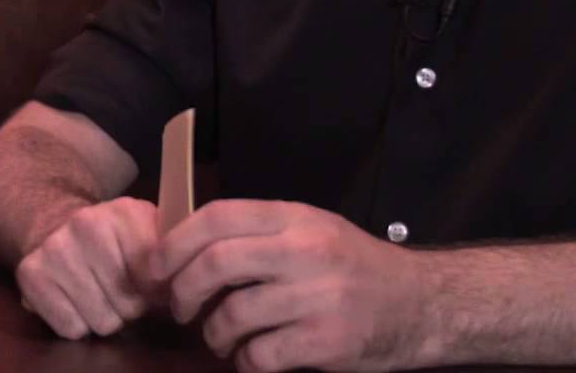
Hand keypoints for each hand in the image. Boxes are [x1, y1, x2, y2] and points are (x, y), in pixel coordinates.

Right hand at [17, 197, 159, 338]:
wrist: (56, 225)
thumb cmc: (113, 238)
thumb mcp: (148, 233)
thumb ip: (170, 257)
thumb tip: (177, 291)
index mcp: (124, 212)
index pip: (154, 280)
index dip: (156, 292)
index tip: (148, 284)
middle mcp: (85, 225)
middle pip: (129, 306)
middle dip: (130, 307)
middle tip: (121, 290)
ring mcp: (54, 249)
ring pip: (101, 322)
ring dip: (105, 316)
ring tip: (99, 294)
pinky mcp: (30, 273)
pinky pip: (70, 328)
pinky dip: (77, 323)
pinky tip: (75, 300)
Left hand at [150, 200, 434, 372]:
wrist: (421, 304)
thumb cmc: (353, 267)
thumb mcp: (309, 231)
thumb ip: (256, 234)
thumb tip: (182, 248)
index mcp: (294, 217)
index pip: (217, 216)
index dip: (174, 242)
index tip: (154, 268)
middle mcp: (305, 250)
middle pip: (215, 263)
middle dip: (183, 291)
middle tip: (180, 309)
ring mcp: (318, 296)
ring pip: (233, 314)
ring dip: (214, 334)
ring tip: (220, 338)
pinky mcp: (327, 341)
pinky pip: (260, 355)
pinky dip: (246, 362)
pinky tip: (253, 358)